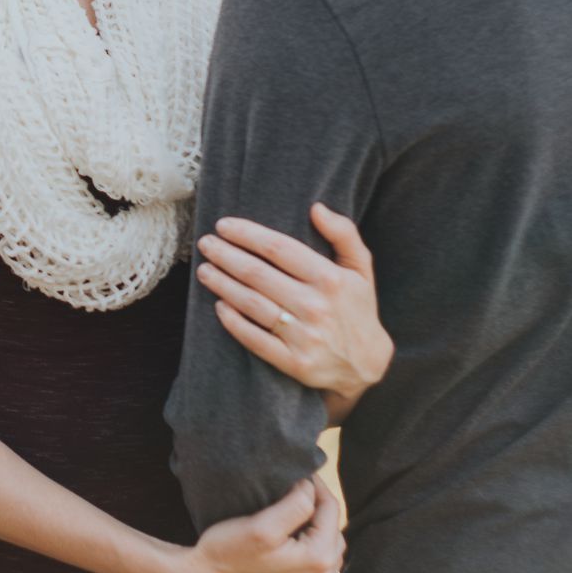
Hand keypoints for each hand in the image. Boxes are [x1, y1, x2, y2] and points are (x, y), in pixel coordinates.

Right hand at [156, 478, 342, 572]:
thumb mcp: (262, 525)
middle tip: (297, 489)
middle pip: (334, 530)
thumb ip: (296, 504)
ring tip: (295, 512)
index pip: (331, 510)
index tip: (300, 473)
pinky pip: (317, 568)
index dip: (316, 486)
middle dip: (319, 507)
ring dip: (318, 528)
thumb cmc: (228, 552)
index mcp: (318, 558)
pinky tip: (293, 541)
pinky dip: (312, 550)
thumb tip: (310, 488)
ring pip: (329, 549)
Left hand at [196, 203, 392, 411]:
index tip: (223, 225)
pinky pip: (255, 339)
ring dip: (222, 284)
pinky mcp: (294, 362)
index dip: (247, 234)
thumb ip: (344, 234)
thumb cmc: (357, 308)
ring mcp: (304, 336)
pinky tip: (218, 306)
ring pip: (251, 304)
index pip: (279, 248)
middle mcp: (316, 306)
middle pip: (258, 274)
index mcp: (330, 279)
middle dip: (225, 256)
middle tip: (205, 244)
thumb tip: (316, 207)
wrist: (368, 365)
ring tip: (204, 270)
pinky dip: (233, 321)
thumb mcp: (361, 269)